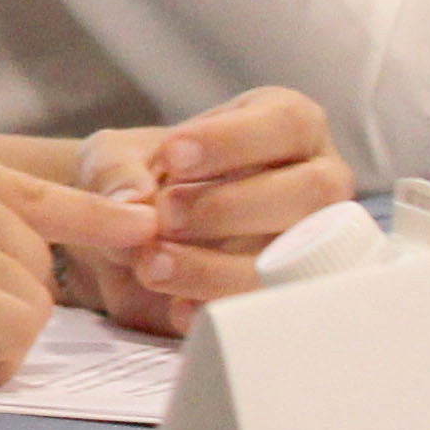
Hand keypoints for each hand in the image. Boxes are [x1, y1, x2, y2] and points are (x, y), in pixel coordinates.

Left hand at [4, 89, 348, 329]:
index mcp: (288, 126)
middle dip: (233, 206)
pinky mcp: (289, 292)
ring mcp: (313, 241)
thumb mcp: (112, 157)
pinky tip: (178, 307)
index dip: (234, 140)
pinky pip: (275, 306)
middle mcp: (316, 181)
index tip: (174, 155)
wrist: (128, 235)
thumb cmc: (137, 175)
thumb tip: (133, 199)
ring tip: (154, 264)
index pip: (287, 122)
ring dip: (222, 266)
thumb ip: (117, 171)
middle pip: (312, 191)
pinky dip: (221, 308)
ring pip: (299, 257)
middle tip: (167, 215)